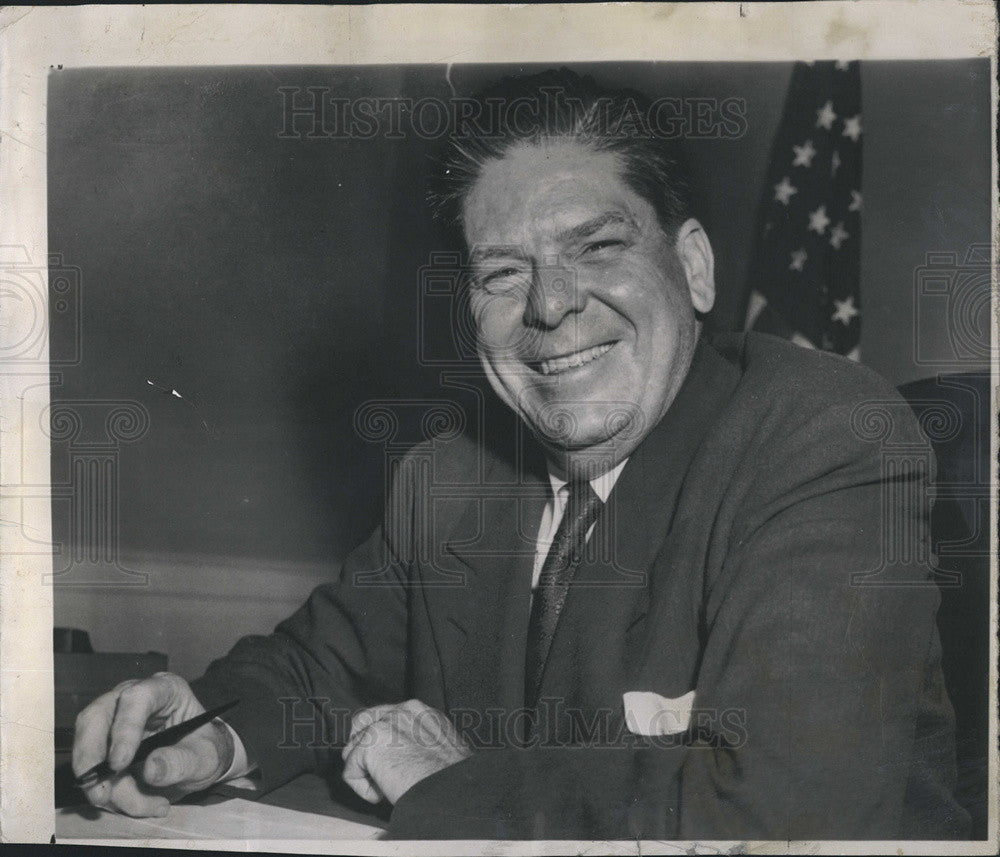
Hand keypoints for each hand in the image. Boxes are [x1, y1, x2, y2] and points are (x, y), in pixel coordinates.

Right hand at [72, 671, 234, 816]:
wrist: (196, 762)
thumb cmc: (204, 750)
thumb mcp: (207, 757)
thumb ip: (183, 762)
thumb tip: (150, 770)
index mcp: (165, 690)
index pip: (137, 698)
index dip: (124, 729)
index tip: (118, 764)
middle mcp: (132, 699)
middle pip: (96, 718)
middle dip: (92, 761)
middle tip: (102, 797)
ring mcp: (112, 720)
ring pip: (87, 748)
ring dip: (102, 786)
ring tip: (138, 806)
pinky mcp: (102, 746)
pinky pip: (90, 770)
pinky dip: (106, 794)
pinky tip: (134, 805)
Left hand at [341, 699, 470, 804]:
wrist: (450, 790)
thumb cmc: (450, 778)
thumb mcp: (439, 746)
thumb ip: (416, 739)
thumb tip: (398, 752)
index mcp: (419, 710)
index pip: (384, 716)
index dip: (381, 741)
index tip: (388, 762)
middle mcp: (400, 711)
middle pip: (360, 723)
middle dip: (361, 748)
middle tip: (375, 773)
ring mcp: (383, 725)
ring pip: (352, 749)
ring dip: (365, 771)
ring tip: (386, 787)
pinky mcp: (369, 745)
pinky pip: (350, 771)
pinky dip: (363, 789)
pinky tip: (382, 795)